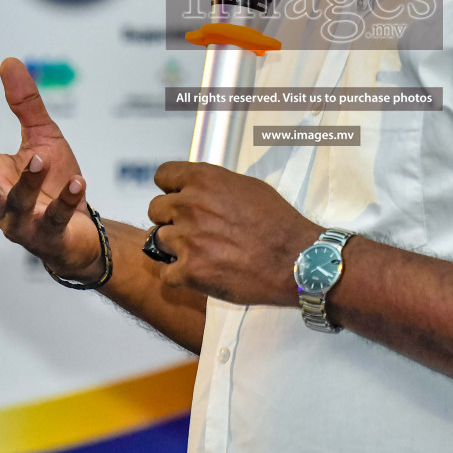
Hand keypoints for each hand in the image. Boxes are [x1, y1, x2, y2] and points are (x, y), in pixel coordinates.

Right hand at [0, 58, 104, 281]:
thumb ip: (25, 105)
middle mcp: (1, 202)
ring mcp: (23, 222)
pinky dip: (65, 201)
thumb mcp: (43, 137)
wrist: (81, 230)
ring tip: (39, 159)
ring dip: (27, 182)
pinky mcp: (49, 236)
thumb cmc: (54, 182)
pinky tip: (78, 184)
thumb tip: (9, 62)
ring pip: (16, 205)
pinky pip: (55, 218)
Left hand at [146, 161, 321, 305]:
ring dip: (174, 248)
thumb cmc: (279, 223)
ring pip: (158, 240)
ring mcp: (186, 239)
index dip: (171, 189)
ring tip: (200, 254)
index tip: (180, 199)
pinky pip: (165, 273)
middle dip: (171, 219)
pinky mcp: (188, 271)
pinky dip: (179, 276)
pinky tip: (198, 274)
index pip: (163, 176)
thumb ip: (215, 186)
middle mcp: (189, 205)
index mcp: (204, 180)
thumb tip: (198, 189)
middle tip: (193, 231)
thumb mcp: (248, 187)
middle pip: (155, 209)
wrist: (296, 260)